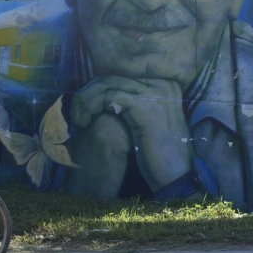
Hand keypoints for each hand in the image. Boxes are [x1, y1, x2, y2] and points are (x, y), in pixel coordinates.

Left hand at [71, 75, 192, 191]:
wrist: (176, 176)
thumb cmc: (156, 155)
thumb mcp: (142, 122)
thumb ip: (128, 104)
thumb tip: (98, 92)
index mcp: (162, 84)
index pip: (118, 77)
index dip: (94, 90)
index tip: (82, 108)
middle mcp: (161, 83)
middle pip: (110, 78)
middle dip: (86, 94)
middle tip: (76, 114)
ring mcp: (155, 92)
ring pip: (106, 85)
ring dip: (84, 101)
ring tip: (78, 120)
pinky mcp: (146, 104)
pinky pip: (108, 96)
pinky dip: (91, 107)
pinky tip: (85, 123)